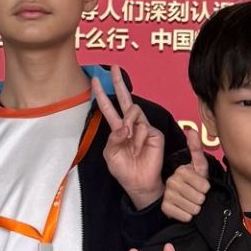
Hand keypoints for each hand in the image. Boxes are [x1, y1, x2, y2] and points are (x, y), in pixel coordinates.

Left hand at [92, 66, 165, 210]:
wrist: (139, 183)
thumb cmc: (124, 170)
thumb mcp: (111, 155)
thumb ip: (113, 138)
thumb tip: (124, 126)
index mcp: (118, 130)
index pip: (109, 108)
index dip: (102, 95)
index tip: (97, 80)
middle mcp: (131, 125)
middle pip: (125, 99)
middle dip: (119, 83)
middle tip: (114, 67)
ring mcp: (143, 127)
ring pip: (134, 112)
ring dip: (128, 125)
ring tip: (129, 140)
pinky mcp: (154, 133)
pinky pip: (143, 127)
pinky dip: (138, 137)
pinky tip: (139, 148)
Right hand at [161, 126, 212, 225]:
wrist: (185, 200)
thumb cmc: (196, 183)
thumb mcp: (200, 167)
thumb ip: (197, 150)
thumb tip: (191, 130)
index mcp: (182, 170)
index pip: (203, 185)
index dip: (206, 189)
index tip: (203, 187)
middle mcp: (171, 181)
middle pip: (198, 197)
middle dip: (201, 199)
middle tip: (197, 196)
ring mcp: (167, 194)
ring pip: (192, 208)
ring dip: (195, 208)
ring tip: (192, 203)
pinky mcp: (164, 208)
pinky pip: (184, 216)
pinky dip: (188, 216)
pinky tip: (185, 210)